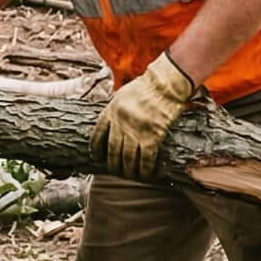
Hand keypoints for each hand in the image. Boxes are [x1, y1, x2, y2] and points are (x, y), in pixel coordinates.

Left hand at [90, 53, 196, 179]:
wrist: (164, 84)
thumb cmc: (146, 87)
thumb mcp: (122, 95)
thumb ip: (116, 110)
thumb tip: (112, 124)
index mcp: (111, 111)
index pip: (97, 134)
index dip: (96, 148)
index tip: (96, 157)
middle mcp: (120, 123)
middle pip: (112, 150)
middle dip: (113, 164)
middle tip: (115, 172)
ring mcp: (135, 130)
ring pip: (127, 158)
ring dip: (128, 170)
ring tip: (130, 176)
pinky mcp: (152, 136)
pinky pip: (146, 159)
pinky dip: (145, 170)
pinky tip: (145, 175)